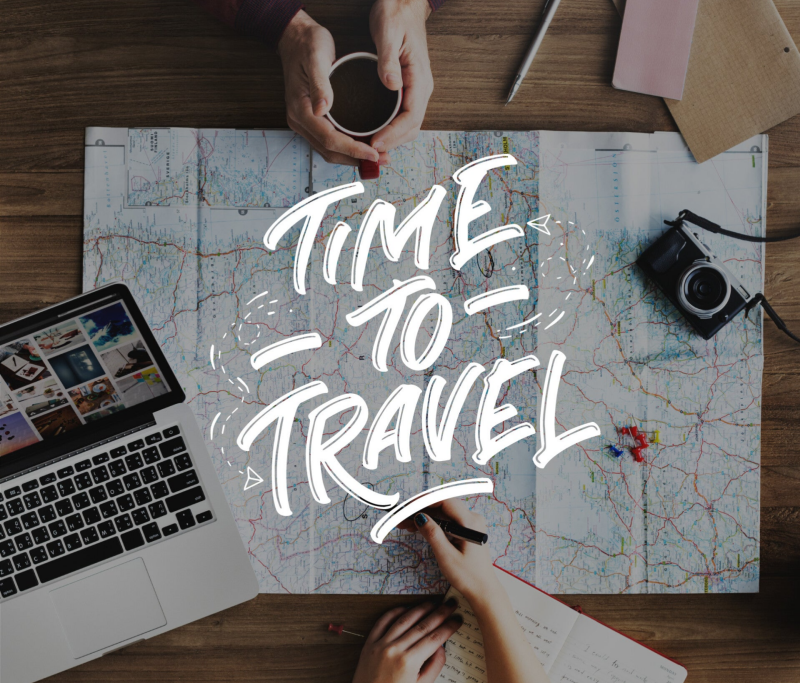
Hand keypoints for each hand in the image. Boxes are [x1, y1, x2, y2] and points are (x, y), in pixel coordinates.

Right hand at [277, 11, 381, 165]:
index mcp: (300, 110)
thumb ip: (320, 84)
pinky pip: (329, 141)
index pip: (329, 139)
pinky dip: (347, 148)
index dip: (353, 149)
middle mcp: (300, 121)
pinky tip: (364, 145)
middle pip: (330, 151)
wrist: (295, 38)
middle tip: (383, 159)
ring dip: (353, 157)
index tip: (374, 153)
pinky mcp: (312, 119)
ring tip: (378, 157)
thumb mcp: (316, 58)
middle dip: (356, 158)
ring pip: (329, 150)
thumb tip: (323, 108)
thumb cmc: (307, 45)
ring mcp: (305, 122)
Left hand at [352, 600, 461, 682]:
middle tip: (450, 605)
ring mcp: (380, 645)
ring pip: (404, 619)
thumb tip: (441, 647)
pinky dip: (395, 612)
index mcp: (409, 663)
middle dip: (439, 613)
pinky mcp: (369, 644)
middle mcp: (395, 650)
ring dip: (420, 608)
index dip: (448, 627)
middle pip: (422, 626)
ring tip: (432, 603)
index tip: (457, 620)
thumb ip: (433, 667)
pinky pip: (383, 621)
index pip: (434, 639)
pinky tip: (406, 608)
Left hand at [369, 0, 433, 155]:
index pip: (411, 117)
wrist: (403, 3)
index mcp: (420, 78)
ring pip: (407, 125)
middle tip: (368, 152)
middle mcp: (421, 88)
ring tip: (369, 148)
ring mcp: (415, 90)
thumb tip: (391, 85)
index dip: (394, 134)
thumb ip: (388, 60)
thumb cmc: (396, 14)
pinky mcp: (407, 89)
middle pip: (411, 128)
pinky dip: (390, 129)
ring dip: (391, 140)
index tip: (375, 143)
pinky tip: (374, 133)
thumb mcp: (388, 33)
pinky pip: (402, 116)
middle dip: (392, 143)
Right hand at [400, 499, 500, 604]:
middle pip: (442, 505)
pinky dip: (432, 523)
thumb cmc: (468, 577)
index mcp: (470, 522)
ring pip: (442, 513)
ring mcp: (469, 524)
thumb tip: (419, 516)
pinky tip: (417, 528)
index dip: (424, 501)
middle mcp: (472, 519)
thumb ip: (433, 534)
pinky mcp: (466, 530)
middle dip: (420, 509)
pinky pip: (446, 520)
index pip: (444, 501)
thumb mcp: (447, 557)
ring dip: (424, 516)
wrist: (483, 590)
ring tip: (404, 524)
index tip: (407, 506)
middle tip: (401, 517)